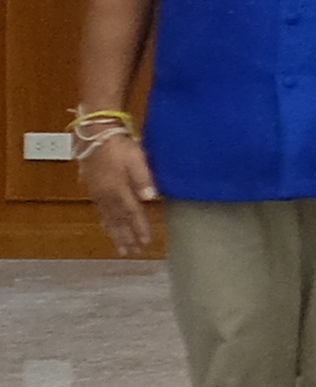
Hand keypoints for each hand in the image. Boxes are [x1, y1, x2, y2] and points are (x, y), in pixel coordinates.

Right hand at [79, 134, 156, 256]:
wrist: (94, 135)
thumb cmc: (119, 145)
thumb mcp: (136, 159)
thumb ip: (144, 179)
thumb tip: (152, 197)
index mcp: (119, 189)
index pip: (132, 213)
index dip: (139, 229)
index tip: (146, 242)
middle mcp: (106, 195)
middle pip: (118, 220)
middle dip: (127, 237)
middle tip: (133, 252)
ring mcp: (98, 193)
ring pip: (108, 218)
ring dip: (115, 233)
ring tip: (122, 247)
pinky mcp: (93, 188)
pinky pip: (100, 211)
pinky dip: (106, 222)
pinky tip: (108, 226)